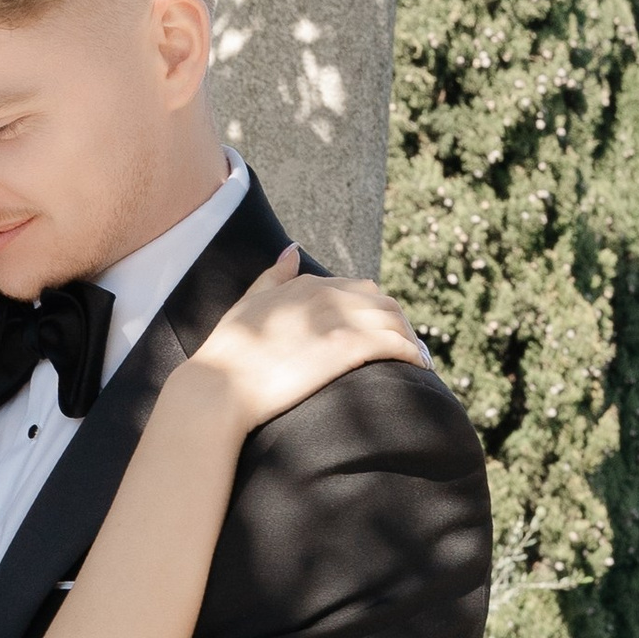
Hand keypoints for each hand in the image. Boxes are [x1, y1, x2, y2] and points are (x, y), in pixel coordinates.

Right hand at [186, 249, 428, 432]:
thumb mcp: (248, 304)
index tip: (380, 333)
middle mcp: (325, 295)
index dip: (373, 311)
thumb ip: (273, 276)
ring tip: (415, 361)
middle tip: (405, 350)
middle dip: (397, 323)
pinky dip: (413, 354)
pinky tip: (418, 369)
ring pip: (394, 320)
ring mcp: (338, 320)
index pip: (358, 289)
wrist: (219, 389)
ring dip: (410, 339)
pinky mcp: (348, 348)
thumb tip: (292, 248)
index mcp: (305, 285)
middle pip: (382, 301)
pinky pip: (396, 344)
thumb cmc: (228, 354)